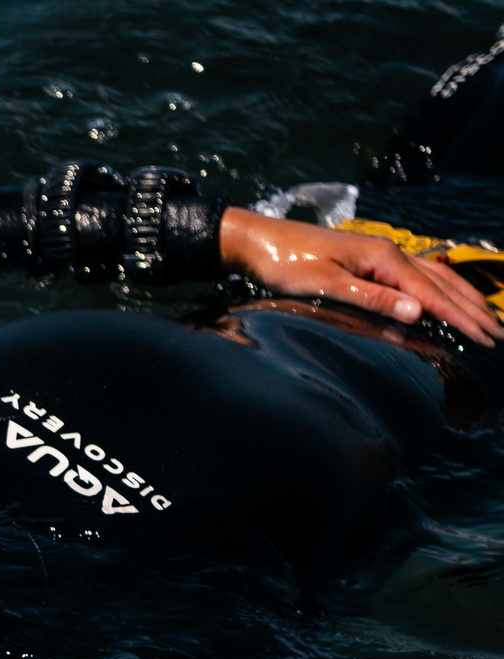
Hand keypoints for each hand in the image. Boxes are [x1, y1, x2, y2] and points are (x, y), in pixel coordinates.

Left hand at [220, 207, 496, 345]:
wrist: (258, 240)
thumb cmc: (285, 264)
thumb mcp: (326, 285)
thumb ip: (372, 299)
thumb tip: (416, 313)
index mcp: (383, 258)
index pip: (431, 294)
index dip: (459, 318)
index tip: (483, 337)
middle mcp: (390, 252)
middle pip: (442, 284)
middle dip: (471, 310)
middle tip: (497, 334)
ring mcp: (381, 254)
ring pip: (434, 277)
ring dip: (461, 298)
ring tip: (485, 317)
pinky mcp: (370, 258)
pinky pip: (417, 274)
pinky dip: (439, 287)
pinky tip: (447, 294)